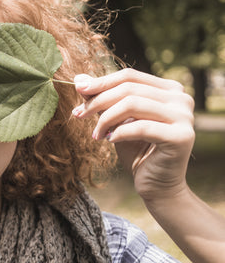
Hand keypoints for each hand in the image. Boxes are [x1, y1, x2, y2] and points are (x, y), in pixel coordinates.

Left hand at [72, 68, 194, 200]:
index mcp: (169, 89)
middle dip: (98, 101)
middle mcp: (181, 98)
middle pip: (129, 89)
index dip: (101, 82)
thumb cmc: (136, 149)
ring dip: (106, 118)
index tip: (78, 90)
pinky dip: (120, 132)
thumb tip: (78, 79)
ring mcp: (185, 117)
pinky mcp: (182, 137)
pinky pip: (141, 127)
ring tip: (96, 133)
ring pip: (133, 104)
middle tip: (78, 114)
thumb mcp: (116, 120)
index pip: (129, 76)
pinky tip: (110, 140)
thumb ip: (102, 98)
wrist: (156, 185)